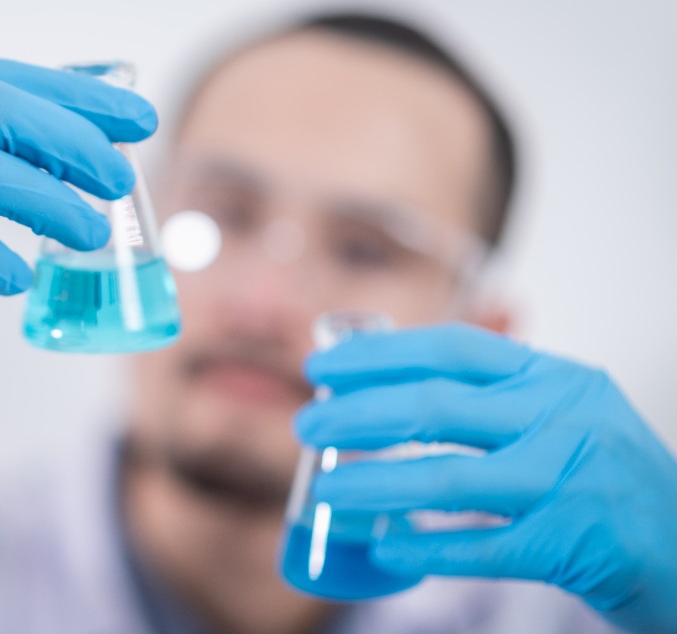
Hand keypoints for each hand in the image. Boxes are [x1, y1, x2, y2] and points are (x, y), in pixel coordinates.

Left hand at [295, 324, 676, 632]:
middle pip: (435, 408)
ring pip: (446, 479)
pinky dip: (425, 550)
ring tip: (323, 494)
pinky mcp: (571, 544)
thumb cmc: (607, 477)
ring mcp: (569, 481)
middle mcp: (564, 418)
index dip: (379, 356)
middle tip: (306, 427)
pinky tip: (383, 549)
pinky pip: (479, 547)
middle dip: (357, 416)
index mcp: (555, 377)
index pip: (452, 349)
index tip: (323, 369)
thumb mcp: (565, 414)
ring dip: (373, 487)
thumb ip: (495, 398)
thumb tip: (385, 390)